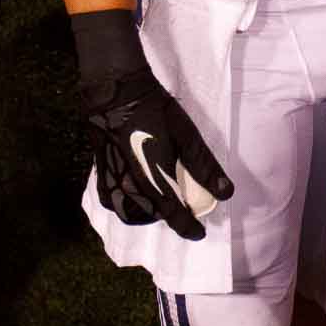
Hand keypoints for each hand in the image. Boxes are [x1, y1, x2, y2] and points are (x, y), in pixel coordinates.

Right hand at [83, 67, 235, 239]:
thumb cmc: (155, 111)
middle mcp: (130, 188)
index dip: (189, 228)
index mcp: (154, 182)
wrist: (116, 92)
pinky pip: (110, 200)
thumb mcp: (187, 137)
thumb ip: (205, 168)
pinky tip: (131, 194)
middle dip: (168, 219)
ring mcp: (112, 181)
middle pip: (151, 216)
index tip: (199, 233)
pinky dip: (123, 205)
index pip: (174, 217)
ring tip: (158, 204)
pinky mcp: (100, 171)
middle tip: (181, 211)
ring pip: (128, 213)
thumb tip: (226, 193)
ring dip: (145, 215)